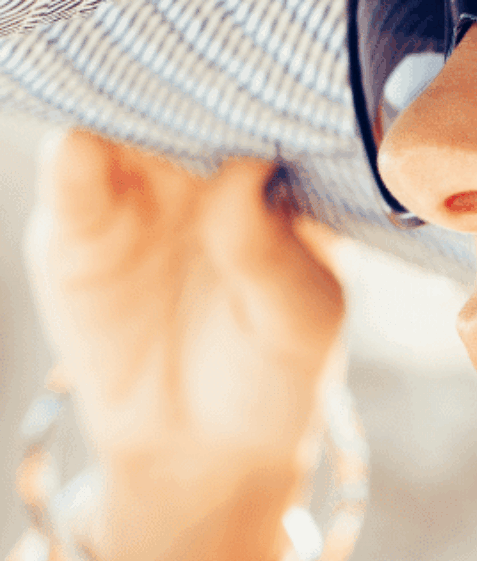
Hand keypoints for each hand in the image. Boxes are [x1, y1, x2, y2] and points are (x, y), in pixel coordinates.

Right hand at [22, 129, 345, 560]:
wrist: (203, 448)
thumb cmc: (274, 375)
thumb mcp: (296, 321)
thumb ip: (271, 253)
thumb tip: (247, 170)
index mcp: (277, 186)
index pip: (267, 120)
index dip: (260, 104)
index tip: (259, 101)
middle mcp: (207, 175)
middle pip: (191, 106)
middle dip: (189, 92)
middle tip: (190, 88)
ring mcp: (140, 193)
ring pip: (124, 122)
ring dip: (126, 108)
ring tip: (141, 113)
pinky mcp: (79, 226)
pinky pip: (71, 174)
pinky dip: (74, 156)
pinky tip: (87, 152)